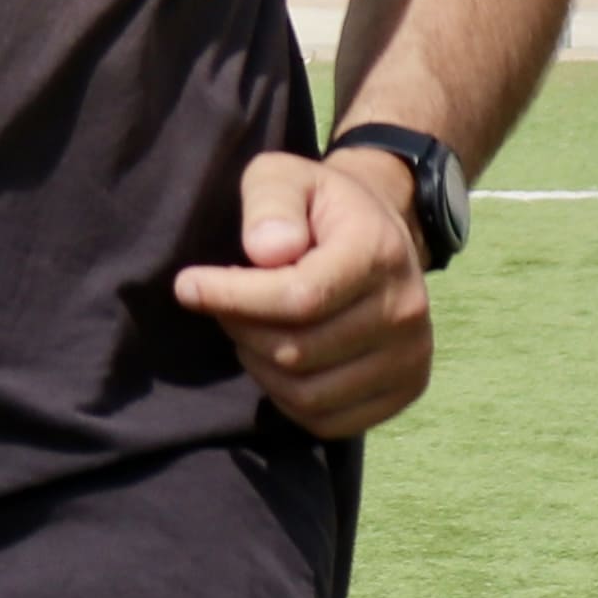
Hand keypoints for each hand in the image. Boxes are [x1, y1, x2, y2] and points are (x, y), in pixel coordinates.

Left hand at [169, 149, 430, 442]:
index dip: (233, 297)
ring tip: (251, 329)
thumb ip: (271, 202)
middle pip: (296, 351)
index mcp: (378, 253)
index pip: (299, 297)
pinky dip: (286, 399)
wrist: (380, 237)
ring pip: (306, 393)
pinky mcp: (403, 392)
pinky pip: (327, 421)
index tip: (187, 285)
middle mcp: (406, 310)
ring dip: (260, 366)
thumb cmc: (319, 207)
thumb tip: (266, 251)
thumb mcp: (285, 176)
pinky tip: (277, 362)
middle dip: (242, 329)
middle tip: (224, 305)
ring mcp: (410, 357)